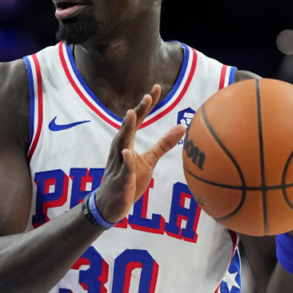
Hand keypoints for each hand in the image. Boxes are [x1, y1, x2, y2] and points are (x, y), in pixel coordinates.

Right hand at [96, 85, 185, 222]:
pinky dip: (125, 159)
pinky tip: (127, 151)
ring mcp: (118, 164)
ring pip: (121, 143)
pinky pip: (122, 169)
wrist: (109, 204)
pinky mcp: (120, 180)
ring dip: (126, 129)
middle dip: (137, 111)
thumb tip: (182, 126)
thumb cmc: (129, 180)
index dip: (147, 105)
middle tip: (147, 96)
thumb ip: (164, 144)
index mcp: (127, 143)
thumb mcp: (149, 161)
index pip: (138, 120)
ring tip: (131, 114)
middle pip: (128, 127)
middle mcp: (120, 149)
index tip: (157, 87)